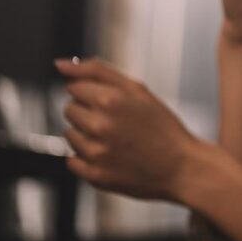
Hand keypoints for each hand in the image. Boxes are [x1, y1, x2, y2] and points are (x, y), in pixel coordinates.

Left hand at [55, 58, 198, 200]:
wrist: (182, 166)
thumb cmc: (161, 125)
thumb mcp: (137, 90)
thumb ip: (96, 71)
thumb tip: (59, 64)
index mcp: (110, 100)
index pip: (74, 87)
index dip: (94, 92)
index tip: (113, 102)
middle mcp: (99, 126)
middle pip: (68, 110)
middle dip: (87, 112)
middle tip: (116, 121)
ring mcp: (96, 153)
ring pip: (69, 135)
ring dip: (86, 135)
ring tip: (115, 139)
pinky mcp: (94, 176)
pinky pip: (72, 160)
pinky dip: (87, 158)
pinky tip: (111, 156)